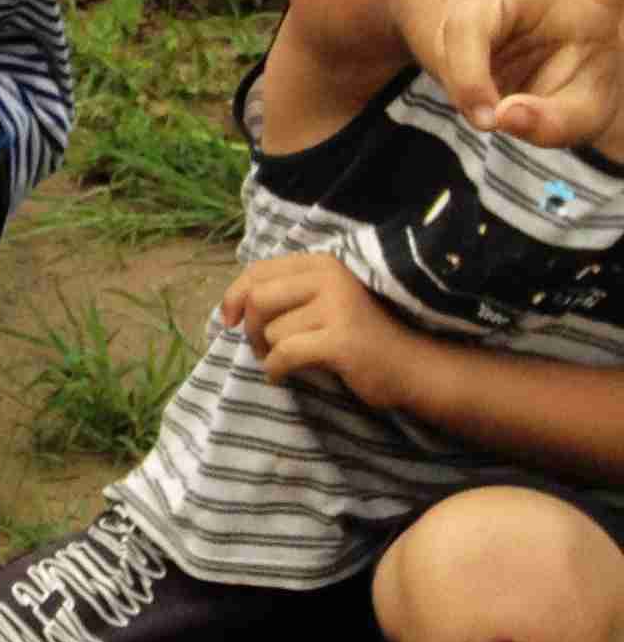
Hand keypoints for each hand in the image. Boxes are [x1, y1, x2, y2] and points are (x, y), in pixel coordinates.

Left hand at [219, 251, 419, 409]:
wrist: (413, 367)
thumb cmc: (360, 336)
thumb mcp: (323, 303)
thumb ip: (286, 294)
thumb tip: (230, 307)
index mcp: (321, 263)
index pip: (258, 271)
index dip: (234, 295)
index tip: (227, 320)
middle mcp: (330, 277)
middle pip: (258, 299)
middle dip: (250, 329)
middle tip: (260, 349)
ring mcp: (338, 307)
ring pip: (273, 331)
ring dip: (269, 352)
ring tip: (285, 363)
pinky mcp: (342, 339)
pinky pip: (286, 353)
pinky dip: (275, 369)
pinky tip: (280, 377)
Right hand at [428, 0, 623, 146]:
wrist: (505, 96)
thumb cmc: (557, 96)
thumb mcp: (576, 120)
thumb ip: (549, 121)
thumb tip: (500, 113)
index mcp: (590, 8)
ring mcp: (486, 16)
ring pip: (468, 34)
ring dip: (467, 74)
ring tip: (486, 117)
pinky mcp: (454, 40)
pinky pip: (462, 74)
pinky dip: (475, 100)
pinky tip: (486, 113)